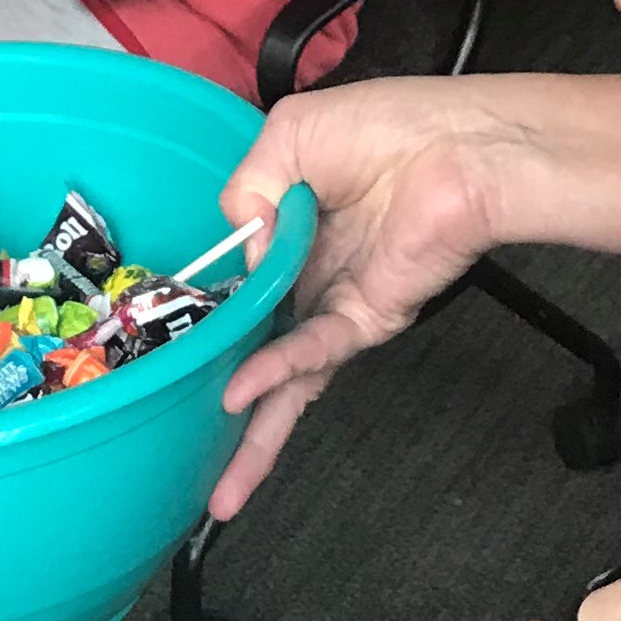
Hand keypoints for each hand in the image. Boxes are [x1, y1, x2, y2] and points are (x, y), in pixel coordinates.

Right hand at [208, 80, 543, 515]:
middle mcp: (307, 275)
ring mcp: (334, 304)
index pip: (235, 280)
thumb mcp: (289, 137)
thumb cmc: (388, 127)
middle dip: (218, 396)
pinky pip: (311, 352)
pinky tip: (238, 393)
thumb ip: (249, 192)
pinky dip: (274, 371)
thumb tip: (245, 252)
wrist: (461, 149)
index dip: (201, 310)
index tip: (159, 344)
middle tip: (178, 445)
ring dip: (251, 432)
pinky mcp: (365, 320)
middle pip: (253, 344)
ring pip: (283, 377)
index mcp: (288, 229)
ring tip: (221, 493)